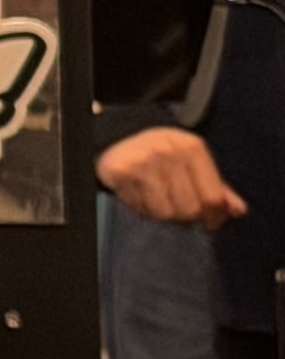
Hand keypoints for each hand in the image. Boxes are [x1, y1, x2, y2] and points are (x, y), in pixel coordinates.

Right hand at [103, 126, 248, 230]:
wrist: (119, 136)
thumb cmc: (164, 155)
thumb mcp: (194, 164)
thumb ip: (217, 188)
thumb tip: (238, 211)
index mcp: (192, 148)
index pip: (212, 198)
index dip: (213, 216)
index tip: (208, 222)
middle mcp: (168, 152)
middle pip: (189, 209)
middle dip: (185, 216)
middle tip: (178, 208)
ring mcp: (143, 161)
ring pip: (164, 212)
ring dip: (162, 213)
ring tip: (157, 200)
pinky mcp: (121, 171)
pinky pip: (140, 208)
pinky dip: (142, 209)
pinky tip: (140, 196)